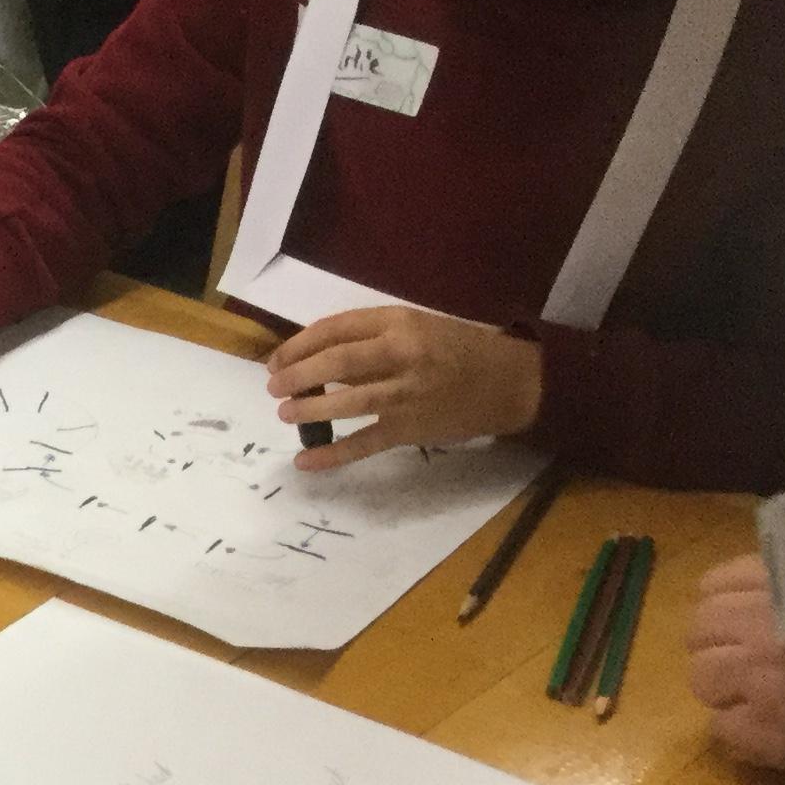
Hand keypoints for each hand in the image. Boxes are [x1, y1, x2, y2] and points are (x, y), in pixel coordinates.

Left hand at [268, 307, 540, 468]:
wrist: (511, 382)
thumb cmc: (458, 349)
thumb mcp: (417, 326)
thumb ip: (371, 337)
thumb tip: (315, 357)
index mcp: (401, 323)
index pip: (337, 328)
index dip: (299, 344)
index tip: (277, 359)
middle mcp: (403, 355)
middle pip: (337, 363)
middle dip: (297, 375)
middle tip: (274, 386)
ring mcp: (407, 395)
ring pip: (348, 403)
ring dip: (309, 409)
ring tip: (285, 413)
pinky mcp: (411, 430)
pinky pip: (364, 444)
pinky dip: (331, 454)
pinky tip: (305, 461)